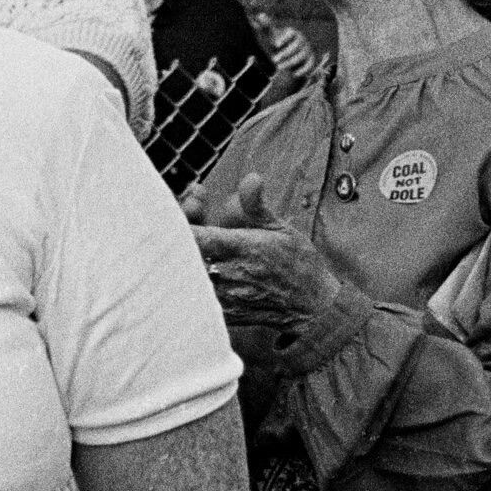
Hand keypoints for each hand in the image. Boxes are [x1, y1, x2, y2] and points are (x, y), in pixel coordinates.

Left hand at [189, 172, 349, 350]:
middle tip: (189, 219)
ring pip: (184, 275)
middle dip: (177, 234)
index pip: (192, 235)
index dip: (177, 223)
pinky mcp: (222, 313)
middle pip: (181, 254)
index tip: (176, 211)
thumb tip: (251, 177)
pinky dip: (190, 279)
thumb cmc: (298, 265)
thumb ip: (257, 206)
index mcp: (240, 248)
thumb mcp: (282, 229)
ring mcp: (223, 296)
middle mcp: (227, 273)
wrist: (314, 307)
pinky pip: (195, 296)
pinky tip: (197, 266)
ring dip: (181, 257)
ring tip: (193, 240)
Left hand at [260, 20, 316, 83]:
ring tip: (278, 67)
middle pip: (296, 46)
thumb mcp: (271, 36)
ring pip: (302, 56)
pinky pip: (310, 65)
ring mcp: (307, 51)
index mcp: (293, 33)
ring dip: (290, 62)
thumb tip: (259, 15)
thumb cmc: (279, 44)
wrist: (288, 57)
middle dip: (285, 53)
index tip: (275, 44)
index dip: (284, 38)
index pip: (291, 33)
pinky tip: (294, 74)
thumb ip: (266, 26)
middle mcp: (302, 41)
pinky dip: (303, 70)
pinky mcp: (310, 61)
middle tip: (273, 60)